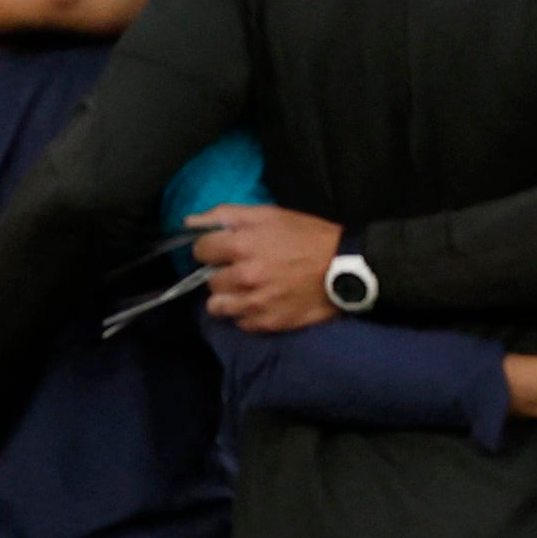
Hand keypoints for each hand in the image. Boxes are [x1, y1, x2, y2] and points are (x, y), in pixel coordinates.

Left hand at [188, 202, 348, 333]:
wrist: (347, 268)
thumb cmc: (309, 237)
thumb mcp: (271, 214)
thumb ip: (227, 215)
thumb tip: (189, 222)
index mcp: (242, 245)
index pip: (200, 251)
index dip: (212, 249)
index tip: (224, 250)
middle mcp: (244, 276)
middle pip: (208, 281)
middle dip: (221, 274)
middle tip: (241, 270)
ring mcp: (255, 302)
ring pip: (218, 306)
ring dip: (228, 298)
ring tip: (245, 291)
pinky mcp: (267, 322)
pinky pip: (240, 323)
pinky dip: (247, 314)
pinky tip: (262, 303)